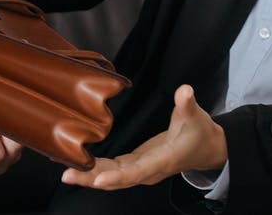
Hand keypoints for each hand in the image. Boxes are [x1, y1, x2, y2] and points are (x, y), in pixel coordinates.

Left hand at [61, 85, 225, 189]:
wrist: (206, 149)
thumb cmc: (200, 134)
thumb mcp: (196, 117)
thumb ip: (187, 104)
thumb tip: (185, 91)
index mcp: (163, 160)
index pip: (137, 171)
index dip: (117, 177)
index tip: (98, 179)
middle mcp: (149, 170)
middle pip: (117, 178)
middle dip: (91, 178)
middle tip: (67, 174)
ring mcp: (141, 169)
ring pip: (112, 176)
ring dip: (88, 176)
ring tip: (65, 171)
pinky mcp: (135, 164)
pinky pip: (112, 170)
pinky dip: (95, 169)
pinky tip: (78, 164)